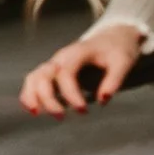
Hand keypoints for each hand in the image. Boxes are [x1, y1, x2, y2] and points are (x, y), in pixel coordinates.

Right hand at [20, 22, 145, 117]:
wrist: (113, 38)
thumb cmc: (117, 50)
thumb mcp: (123, 62)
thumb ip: (114, 80)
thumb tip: (102, 100)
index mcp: (78, 52)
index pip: (66, 73)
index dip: (71, 94)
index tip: (83, 110)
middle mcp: (61, 57)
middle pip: (43, 75)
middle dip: (48, 98)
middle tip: (61, 116)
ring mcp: (54, 63)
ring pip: (33, 77)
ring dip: (32, 96)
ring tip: (37, 114)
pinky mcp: (52, 71)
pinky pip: (34, 81)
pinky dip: (30, 95)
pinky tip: (35, 110)